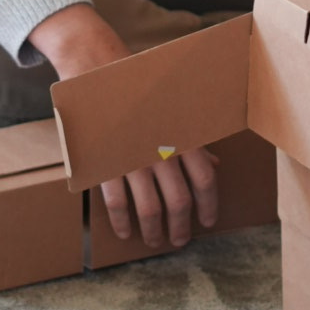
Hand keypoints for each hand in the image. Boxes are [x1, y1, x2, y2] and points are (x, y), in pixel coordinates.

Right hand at [30, 2, 218, 244]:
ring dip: (153, 231)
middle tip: (178, 241)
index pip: (205, 179)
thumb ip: (192, 141)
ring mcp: (133, 157)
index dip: (209, 205)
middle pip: (180, 200)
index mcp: (182, 134)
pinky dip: (123, 221)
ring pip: (150, 208)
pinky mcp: (106, 163)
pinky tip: (125, 231)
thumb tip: (213, 165)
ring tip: (153, 241)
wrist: (96, 68)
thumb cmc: (138, 90)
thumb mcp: (172, 109)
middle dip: (180, 227)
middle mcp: (161, 148)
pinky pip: (117, 202)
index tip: (208, 222)